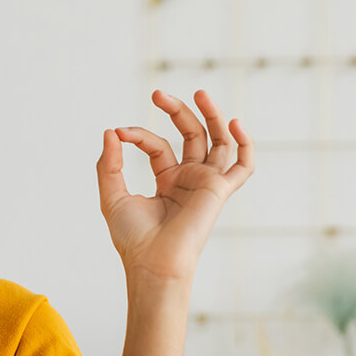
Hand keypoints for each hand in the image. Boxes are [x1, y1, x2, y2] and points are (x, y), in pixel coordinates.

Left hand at [95, 89, 253, 283]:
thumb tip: (110, 131)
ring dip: (212, 116)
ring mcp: (206, 184)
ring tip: (199, 92)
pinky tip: (235, 124)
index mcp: (167, 182)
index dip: (139, 135)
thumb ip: (109, 164)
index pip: (158, 147)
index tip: (119, 133)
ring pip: (218, 142)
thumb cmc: (133, 238)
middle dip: (178, 112)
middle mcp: (190, 180)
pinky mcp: (219, 191)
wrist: (151, 262)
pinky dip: (245, 145)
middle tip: (158, 94)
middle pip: (192, 136)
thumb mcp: (112, 196)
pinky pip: (243, 167)